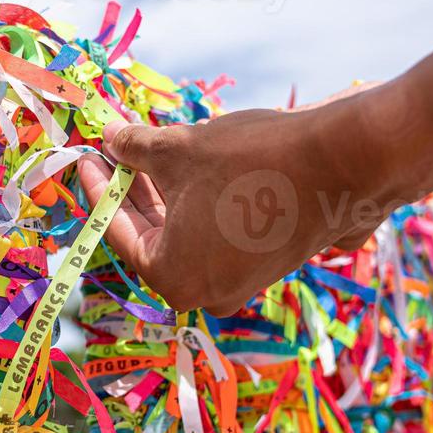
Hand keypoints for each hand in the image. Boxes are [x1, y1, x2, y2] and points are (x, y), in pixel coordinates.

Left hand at [76, 84, 432, 314]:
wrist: (344, 165)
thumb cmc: (252, 161)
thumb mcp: (180, 149)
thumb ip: (136, 149)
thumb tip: (110, 139)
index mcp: (173, 279)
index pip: (120, 232)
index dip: (100, 188)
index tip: (88, 156)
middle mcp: (206, 294)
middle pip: (153, 237)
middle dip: (132, 191)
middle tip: (113, 151)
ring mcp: (239, 283)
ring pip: (187, 234)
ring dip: (166, 194)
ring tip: (148, 150)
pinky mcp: (267, 264)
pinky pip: (217, 235)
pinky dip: (199, 203)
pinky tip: (190, 165)